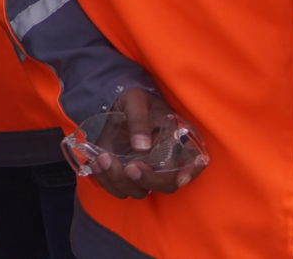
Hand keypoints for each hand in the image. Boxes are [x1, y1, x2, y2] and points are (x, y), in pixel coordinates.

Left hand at [72, 87, 205, 197]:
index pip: (195, 162)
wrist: (115, 107)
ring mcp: (146, 172)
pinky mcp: (126, 177)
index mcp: (178, 140)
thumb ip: (139, 121)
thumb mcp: (136, 101)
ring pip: (140, 191)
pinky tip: (97, 161)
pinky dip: (106, 180)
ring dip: (121, 180)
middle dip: (148, 180)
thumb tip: (141, 146)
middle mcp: (165, 162)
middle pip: (166, 184)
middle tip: (130, 167)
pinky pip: (118, 189)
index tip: (181, 178)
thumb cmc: (134, 101)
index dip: (191, 173)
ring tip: (104, 157)